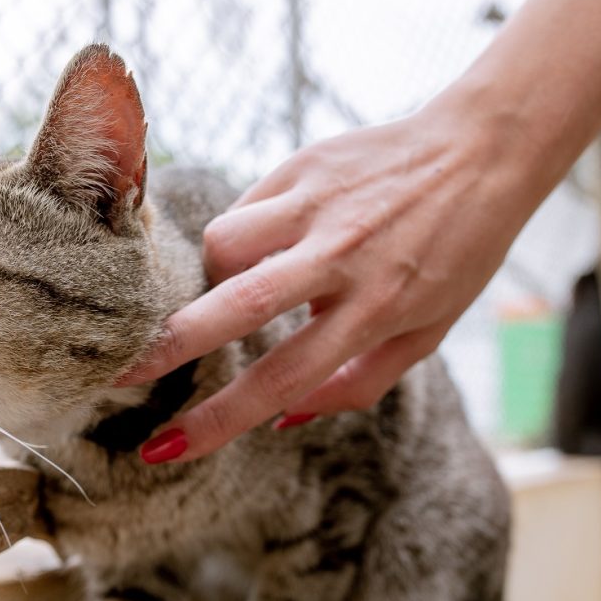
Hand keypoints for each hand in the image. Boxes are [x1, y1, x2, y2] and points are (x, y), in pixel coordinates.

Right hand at [128, 100, 538, 462]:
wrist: (483, 151)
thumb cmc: (455, 255)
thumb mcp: (425, 335)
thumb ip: (355, 383)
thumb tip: (282, 420)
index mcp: (375, 310)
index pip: (282, 379)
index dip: (218, 421)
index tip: (165, 449)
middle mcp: (342, 258)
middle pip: (236, 308)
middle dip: (168, 346)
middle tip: (117, 372)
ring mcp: (319, 206)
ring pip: (223, 244)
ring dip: (206, 277)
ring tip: (225, 287)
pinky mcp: (304, 165)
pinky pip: (242, 208)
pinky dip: (236, 237)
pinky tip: (260, 243)